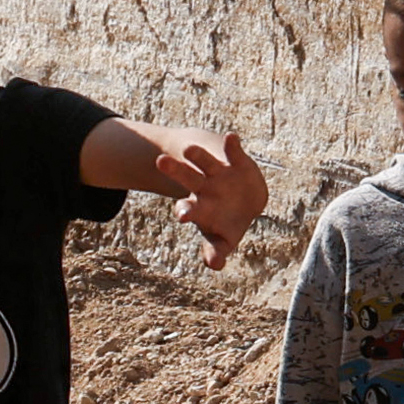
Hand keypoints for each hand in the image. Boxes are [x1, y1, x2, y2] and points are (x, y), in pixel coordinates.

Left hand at [134, 123, 270, 262]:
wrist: (243, 199)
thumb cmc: (227, 224)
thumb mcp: (223, 240)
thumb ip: (216, 251)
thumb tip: (214, 265)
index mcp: (199, 208)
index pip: (187, 209)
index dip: (184, 211)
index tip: (181, 215)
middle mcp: (204, 187)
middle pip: (187, 178)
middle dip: (175, 170)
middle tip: (160, 161)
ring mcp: (219, 173)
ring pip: (205, 161)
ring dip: (198, 155)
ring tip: (190, 148)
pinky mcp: (237, 162)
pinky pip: (234, 152)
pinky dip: (232, 146)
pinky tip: (231, 138)